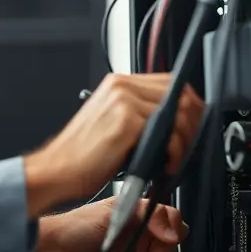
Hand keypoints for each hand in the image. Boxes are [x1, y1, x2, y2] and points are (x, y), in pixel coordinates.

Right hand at [23, 73, 203, 215]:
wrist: (57, 170)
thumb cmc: (82, 155)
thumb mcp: (113, 123)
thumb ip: (140, 113)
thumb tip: (175, 121)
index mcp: (117, 83)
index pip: (169, 81)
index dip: (188, 103)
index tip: (193, 124)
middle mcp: (121, 86)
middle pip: (179, 93)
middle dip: (192, 122)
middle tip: (188, 146)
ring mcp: (123, 101)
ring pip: (177, 112)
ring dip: (185, 140)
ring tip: (175, 158)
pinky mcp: (126, 121)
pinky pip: (167, 132)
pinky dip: (173, 151)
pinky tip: (165, 163)